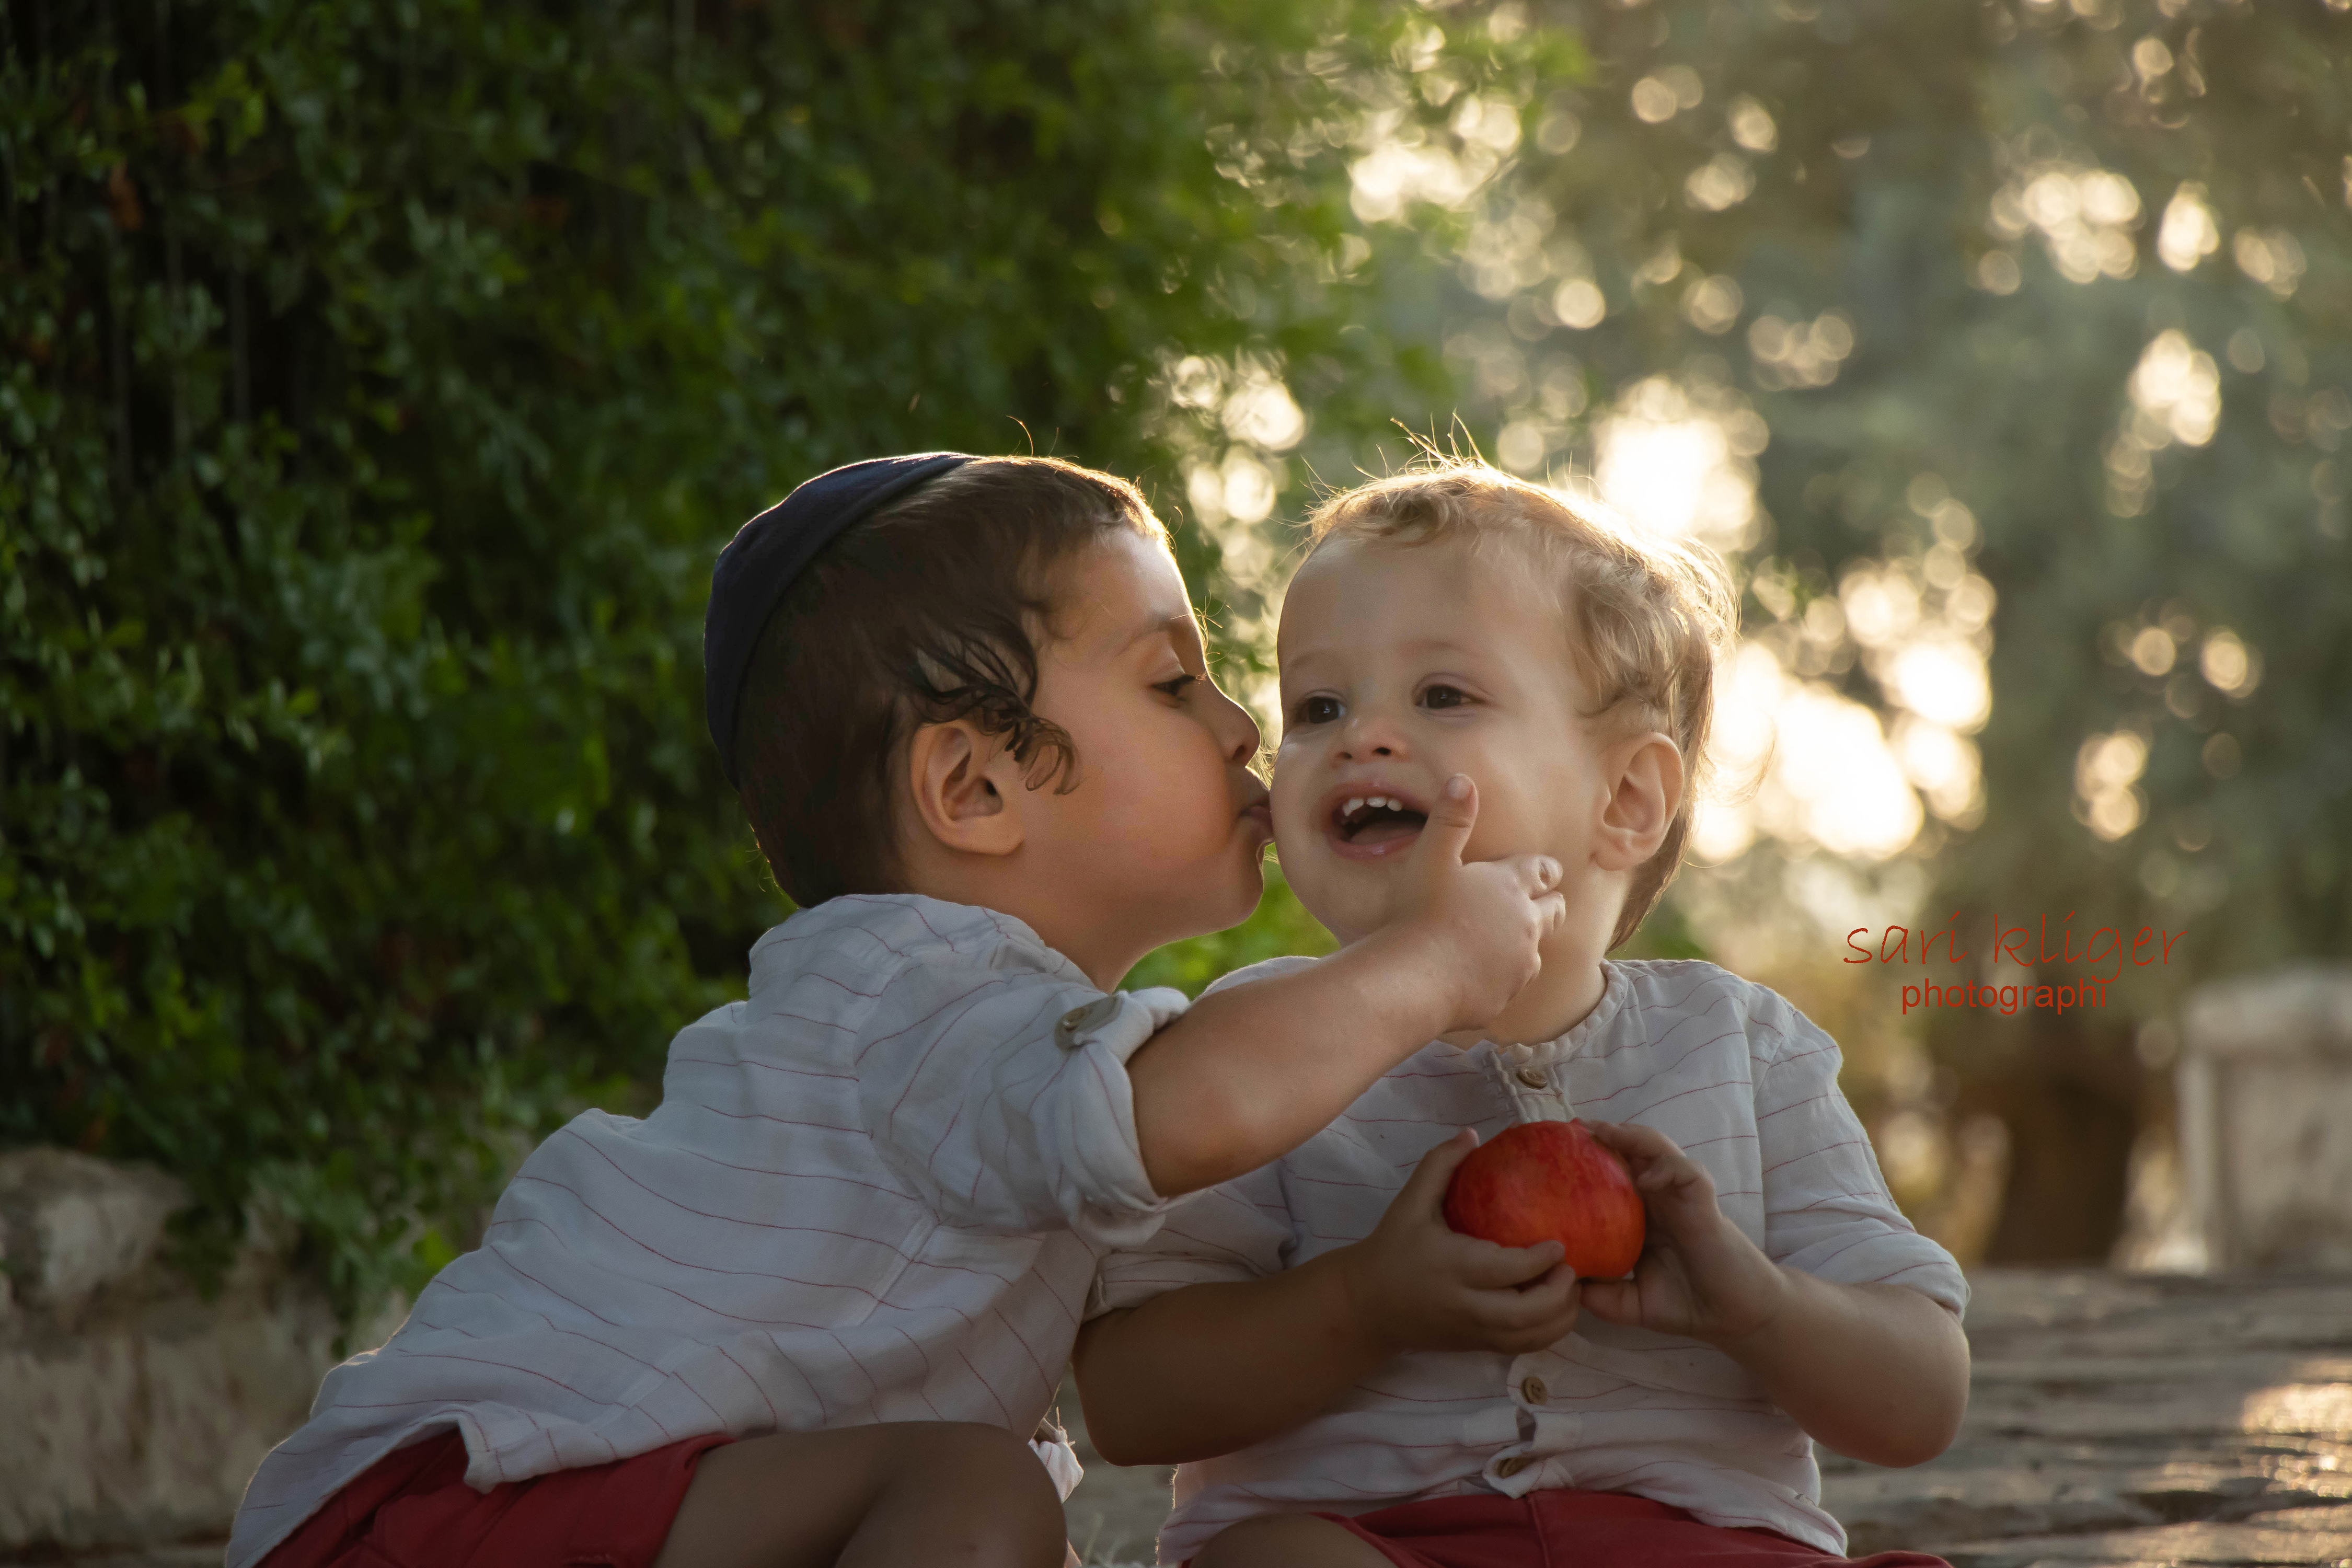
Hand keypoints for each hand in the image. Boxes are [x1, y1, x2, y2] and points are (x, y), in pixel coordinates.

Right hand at [1336, 1129, 1582, 1355]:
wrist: (1367, 1306)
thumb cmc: (1391, 1249)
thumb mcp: (1409, 1204)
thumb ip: (1440, 1166)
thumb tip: (1473, 1133)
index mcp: (1453, 1267)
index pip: (1508, 1269)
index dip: (1542, 1260)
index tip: (1561, 1242)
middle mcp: (1467, 1305)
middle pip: (1528, 1313)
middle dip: (1560, 1293)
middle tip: (1573, 1268)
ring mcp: (1474, 1331)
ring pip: (1531, 1337)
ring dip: (1561, 1316)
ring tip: (1571, 1288)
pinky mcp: (1477, 1346)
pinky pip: (1523, 1347)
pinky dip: (1547, 1332)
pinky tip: (1555, 1308)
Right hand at [1385, 775, 1567, 1032]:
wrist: (1416, 979)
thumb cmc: (1420, 914)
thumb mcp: (1430, 858)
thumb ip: (1449, 819)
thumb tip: (1463, 780)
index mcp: (1510, 886)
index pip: (1542, 871)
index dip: (1544, 870)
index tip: (1547, 872)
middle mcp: (1526, 924)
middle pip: (1553, 911)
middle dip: (1549, 905)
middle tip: (1544, 904)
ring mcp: (1521, 962)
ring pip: (1536, 949)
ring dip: (1526, 943)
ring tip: (1507, 943)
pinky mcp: (1508, 994)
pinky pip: (1514, 983)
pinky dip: (1503, 976)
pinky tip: (1481, 976)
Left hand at [1574, 1121, 1788, 1345]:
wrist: (1732, 1319)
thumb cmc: (1686, 1304)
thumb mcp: (1630, 1303)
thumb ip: (1600, 1295)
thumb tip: (1561, 1285)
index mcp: (1641, 1214)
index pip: (1613, 1173)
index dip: (1588, 1159)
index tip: (1553, 1151)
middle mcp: (1660, 1198)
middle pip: (1632, 1151)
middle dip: (1604, 1135)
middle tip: (1571, 1128)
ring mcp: (1682, 1197)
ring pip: (1659, 1150)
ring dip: (1631, 1137)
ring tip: (1602, 1132)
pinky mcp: (1705, 1204)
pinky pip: (1686, 1173)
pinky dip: (1666, 1168)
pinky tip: (1645, 1177)